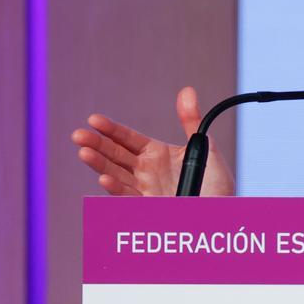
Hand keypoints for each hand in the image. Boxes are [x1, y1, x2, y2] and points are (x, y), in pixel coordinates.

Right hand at [71, 86, 235, 195]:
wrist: (224, 212)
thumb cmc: (216, 182)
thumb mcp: (204, 147)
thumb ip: (192, 121)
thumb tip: (188, 91)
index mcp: (156, 154)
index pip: (127, 139)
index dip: (111, 129)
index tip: (93, 119)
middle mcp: (146, 172)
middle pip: (115, 155)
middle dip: (96, 145)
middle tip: (78, 135)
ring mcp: (144, 190)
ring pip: (116, 175)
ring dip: (99, 165)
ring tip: (84, 152)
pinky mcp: (148, 208)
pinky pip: (128, 198)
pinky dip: (116, 188)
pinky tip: (105, 178)